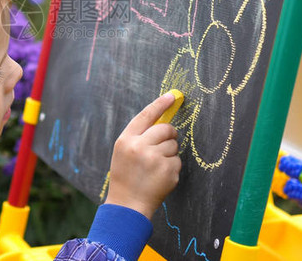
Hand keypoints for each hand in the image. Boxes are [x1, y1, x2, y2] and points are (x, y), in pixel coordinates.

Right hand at [104, 93, 180, 218]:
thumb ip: (139, 136)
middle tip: (163, 145)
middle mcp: (140, 147)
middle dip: (169, 134)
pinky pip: (177, 161)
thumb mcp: (124, 152)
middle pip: (166, 129)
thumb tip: (163, 121)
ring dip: (169, 153)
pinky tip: (160, 177)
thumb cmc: (126, 176)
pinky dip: (172, 168)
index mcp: (126, 140)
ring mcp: (154, 159)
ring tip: (155, 167)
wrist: (128, 205)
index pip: (146, 115)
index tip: (173, 96)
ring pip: (174, 145)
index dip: (160, 104)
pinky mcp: (167, 171)